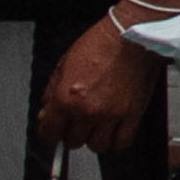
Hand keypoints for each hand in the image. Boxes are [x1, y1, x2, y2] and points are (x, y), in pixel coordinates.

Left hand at [37, 20, 157, 152]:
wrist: (132, 33)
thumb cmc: (101, 43)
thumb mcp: (64, 64)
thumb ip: (51, 93)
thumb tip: (46, 114)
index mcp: (66, 97)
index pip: (49, 134)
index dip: (51, 133)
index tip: (55, 132)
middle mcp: (87, 110)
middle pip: (73, 141)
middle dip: (73, 132)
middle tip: (79, 120)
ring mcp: (111, 114)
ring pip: (97, 146)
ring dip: (95, 138)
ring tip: (98, 125)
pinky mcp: (133, 114)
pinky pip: (121, 142)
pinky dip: (117, 140)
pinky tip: (115, 129)